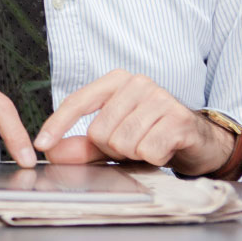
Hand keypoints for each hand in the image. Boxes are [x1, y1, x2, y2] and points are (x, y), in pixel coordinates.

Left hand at [33, 69, 234, 174]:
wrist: (199, 140)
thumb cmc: (152, 134)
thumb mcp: (113, 138)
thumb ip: (82, 145)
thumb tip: (53, 151)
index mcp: (116, 81)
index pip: (78, 102)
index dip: (58, 125)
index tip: (42, 144)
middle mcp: (138, 83)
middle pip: (99, 132)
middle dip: (112, 149)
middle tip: (132, 145)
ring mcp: (160, 99)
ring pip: (122, 143)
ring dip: (134, 154)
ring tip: (148, 145)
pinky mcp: (179, 119)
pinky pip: (147, 151)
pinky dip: (153, 158)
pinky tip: (164, 149)